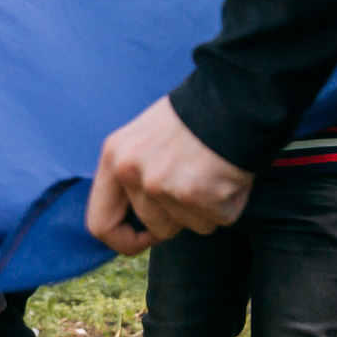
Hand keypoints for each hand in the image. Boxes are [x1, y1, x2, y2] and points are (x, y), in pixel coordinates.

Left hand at [86, 95, 253, 254]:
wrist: (235, 97)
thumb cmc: (194, 118)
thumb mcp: (144, 138)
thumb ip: (133, 176)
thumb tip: (135, 223)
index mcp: (114, 156)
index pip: (100, 224)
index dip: (124, 239)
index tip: (146, 236)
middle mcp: (132, 171)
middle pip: (154, 228)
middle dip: (180, 216)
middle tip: (196, 181)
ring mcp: (163, 184)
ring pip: (188, 227)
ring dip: (206, 209)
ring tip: (212, 172)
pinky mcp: (196, 194)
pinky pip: (216, 221)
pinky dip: (229, 204)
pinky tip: (229, 175)